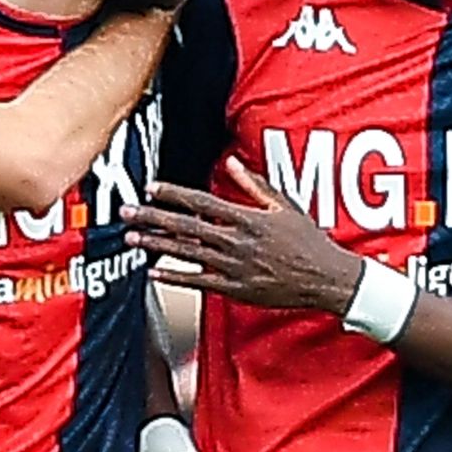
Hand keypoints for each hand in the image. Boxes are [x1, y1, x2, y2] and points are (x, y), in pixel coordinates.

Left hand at [121, 157, 360, 310]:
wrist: (325, 278)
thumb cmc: (307, 240)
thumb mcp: (284, 206)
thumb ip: (254, 184)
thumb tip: (232, 162)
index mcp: (247, 218)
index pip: (201, 202)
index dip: (173, 194)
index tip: (150, 187)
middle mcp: (236, 242)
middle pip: (186, 226)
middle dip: (153, 217)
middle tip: (127, 212)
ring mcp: (233, 267)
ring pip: (187, 253)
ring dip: (156, 245)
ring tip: (132, 238)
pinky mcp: (234, 289)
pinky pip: (198, 282)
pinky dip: (174, 277)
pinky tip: (153, 271)